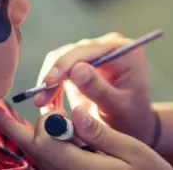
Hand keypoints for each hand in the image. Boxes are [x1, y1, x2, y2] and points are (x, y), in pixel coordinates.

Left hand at [0, 104, 172, 169]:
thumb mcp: (133, 151)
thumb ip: (101, 133)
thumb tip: (76, 112)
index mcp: (81, 169)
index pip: (46, 142)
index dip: (47, 121)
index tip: (58, 105)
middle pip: (33, 151)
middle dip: (16, 129)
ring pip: (37, 158)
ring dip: (28, 137)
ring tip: (14, 117)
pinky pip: (48, 163)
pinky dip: (42, 146)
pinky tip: (46, 133)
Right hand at [34, 33, 156, 144]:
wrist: (132, 126)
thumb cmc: (130, 117)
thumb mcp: (117, 107)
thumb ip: (98, 88)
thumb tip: (76, 69)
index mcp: (124, 51)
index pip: (89, 49)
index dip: (66, 64)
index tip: (48, 83)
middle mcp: (109, 46)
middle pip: (73, 52)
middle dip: (54, 76)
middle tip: (40, 101)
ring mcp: (96, 53)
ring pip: (62, 59)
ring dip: (49, 82)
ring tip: (44, 107)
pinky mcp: (83, 64)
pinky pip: (60, 69)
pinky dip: (52, 87)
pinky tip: (48, 105)